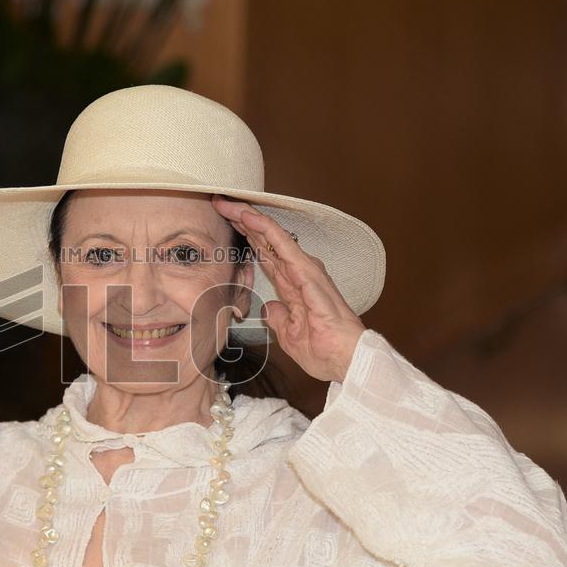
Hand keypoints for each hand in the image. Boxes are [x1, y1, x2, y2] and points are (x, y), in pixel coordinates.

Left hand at [212, 194, 365, 382]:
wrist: (345, 362)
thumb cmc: (324, 351)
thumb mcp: (288, 334)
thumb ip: (278, 317)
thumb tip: (269, 308)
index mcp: (292, 286)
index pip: (264, 255)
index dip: (245, 238)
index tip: (225, 224)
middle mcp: (298, 272)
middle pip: (265, 241)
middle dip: (242, 222)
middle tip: (221, 204)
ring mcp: (304, 270)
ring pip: (272, 236)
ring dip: (250, 219)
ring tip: (229, 204)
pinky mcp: (307, 273)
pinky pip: (283, 245)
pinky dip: (266, 230)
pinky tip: (250, 218)